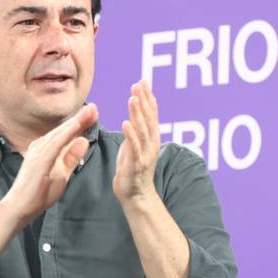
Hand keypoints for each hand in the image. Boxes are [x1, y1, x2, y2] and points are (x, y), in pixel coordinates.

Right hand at [2, 104, 97, 225]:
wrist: (20, 207)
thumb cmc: (38, 193)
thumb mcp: (62, 174)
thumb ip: (71, 157)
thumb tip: (83, 141)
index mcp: (46, 149)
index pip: (66, 134)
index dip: (80, 123)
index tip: (94, 114)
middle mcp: (41, 146)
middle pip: (64, 130)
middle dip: (80, 118)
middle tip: (95, 107)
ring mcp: (38, 152)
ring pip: (61, 133)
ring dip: (76, 122)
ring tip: (90, 112)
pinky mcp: (39, 160)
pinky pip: (56, 144)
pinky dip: (67, 133)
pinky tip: (77, 125)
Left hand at [114, 80, 159, 202]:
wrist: (136, 196)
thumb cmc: (133, 169)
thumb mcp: (135, 144)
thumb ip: (138, 128)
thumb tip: (136, 110)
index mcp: (151, 138)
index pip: (151, 113)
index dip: (148, 97)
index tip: (143, 81)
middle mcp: (151, 144)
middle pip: (149, 118)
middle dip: (144, 100)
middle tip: (139, 84)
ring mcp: (144, 154)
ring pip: (142, 130)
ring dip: (138, 113)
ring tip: (133, 98)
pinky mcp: (135, 165)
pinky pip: (134, 148)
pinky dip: (131, 135)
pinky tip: (125, 123)